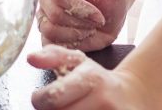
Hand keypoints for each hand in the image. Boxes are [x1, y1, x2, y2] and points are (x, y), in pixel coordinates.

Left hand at [28, 45, 157, 108]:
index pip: (52, 97)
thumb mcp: (77, 61)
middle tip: (57, 105)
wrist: (131, 96)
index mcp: (91, 78)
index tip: (40, 97)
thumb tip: (30, 58)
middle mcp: (103, 99)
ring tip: (70, 108)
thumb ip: (53, 56)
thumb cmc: (97, 80)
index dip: (39, 100)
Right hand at [37, 0, 125, 50]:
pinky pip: (49, 43)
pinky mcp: (46, 34)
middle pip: (55, 14)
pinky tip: (82, 38)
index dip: (80, 8)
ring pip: (50, 30)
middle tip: (96, 24)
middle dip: (80, 23)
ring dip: (75, 34)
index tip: (98, 16)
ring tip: (90, 30)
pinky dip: (68, 44)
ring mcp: (44, 15)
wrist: (110, 11)